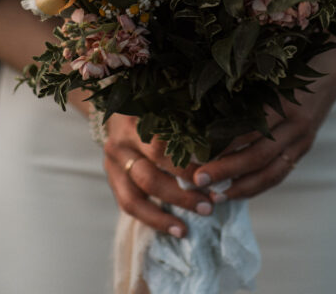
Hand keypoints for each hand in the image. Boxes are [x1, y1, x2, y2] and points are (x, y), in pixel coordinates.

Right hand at [103, 114, 213, 237]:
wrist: (117, 112)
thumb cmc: (152, 109)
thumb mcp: (166, 105)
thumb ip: (186, 121)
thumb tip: (223, 139)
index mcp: (138, 118)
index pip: (164, 140)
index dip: (188, 157)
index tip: (214, 169)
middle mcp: (123, 140)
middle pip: (153, 167)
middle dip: (183, 187)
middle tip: (210, 201)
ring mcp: (114, 161)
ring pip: (140, 191)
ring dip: (171, 207)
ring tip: (199, 216)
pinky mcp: (112, 178)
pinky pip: (129, 205)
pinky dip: (155, 219)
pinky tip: (177, 229)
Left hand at [192, 55, 335, 199]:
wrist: (334, 69)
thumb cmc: (295, 63)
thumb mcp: (271, 68)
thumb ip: (246, 86)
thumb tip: (205, 103)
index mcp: (284, 101)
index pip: (250, 128)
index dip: (223, 143)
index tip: (197, 151)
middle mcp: (296, 124)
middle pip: (258, 155)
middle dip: (226, 170)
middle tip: (199, 179)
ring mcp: (303, 139)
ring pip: (271, 172)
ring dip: (241, 187)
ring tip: (215, 196)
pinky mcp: (305, 148)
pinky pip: (280, 173)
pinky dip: (258, 185)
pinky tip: (238, 191)